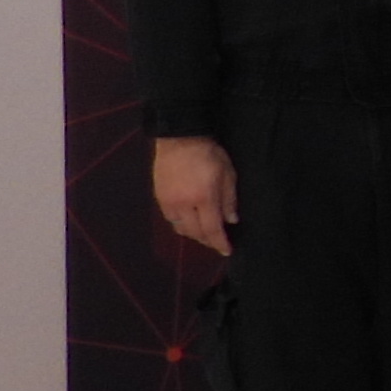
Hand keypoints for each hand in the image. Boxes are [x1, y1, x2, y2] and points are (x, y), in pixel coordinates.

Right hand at [150, 135, 238, 254]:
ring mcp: (169, 202)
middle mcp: (184, 204)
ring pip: (180, 228)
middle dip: (207, 241)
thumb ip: (229, 199)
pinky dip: (181, 224)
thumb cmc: (209, 154)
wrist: (179, 139)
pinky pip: (170, 219)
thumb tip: (231, 220)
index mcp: (204, 198)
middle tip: (217, 242)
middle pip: (195, 233)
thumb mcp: (228, 174)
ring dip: (193, 234)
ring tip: (204, 233)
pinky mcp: (159, 197)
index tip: (227, 251)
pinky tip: (189, 221)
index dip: (220, 243)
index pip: (212, 229)